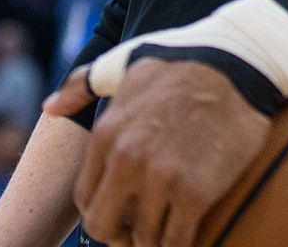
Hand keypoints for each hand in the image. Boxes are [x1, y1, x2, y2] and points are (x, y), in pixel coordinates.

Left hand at [66, 58, 269, 246]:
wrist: (238, 61)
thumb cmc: (183, 59)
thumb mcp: (125, 63)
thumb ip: (83, 84)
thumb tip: (49, 106)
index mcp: (106, 134)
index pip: (85, 199)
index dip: (103, 212)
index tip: (124, 213)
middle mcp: (126, 160)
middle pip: (104, 227)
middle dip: (121, 235)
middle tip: (144, 229)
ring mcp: (161, 177)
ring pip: (144, 240)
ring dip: (155, 240)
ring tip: (170, 227)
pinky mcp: (196, 191)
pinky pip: (176, 242)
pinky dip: (180, 244)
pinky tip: (191, 232)